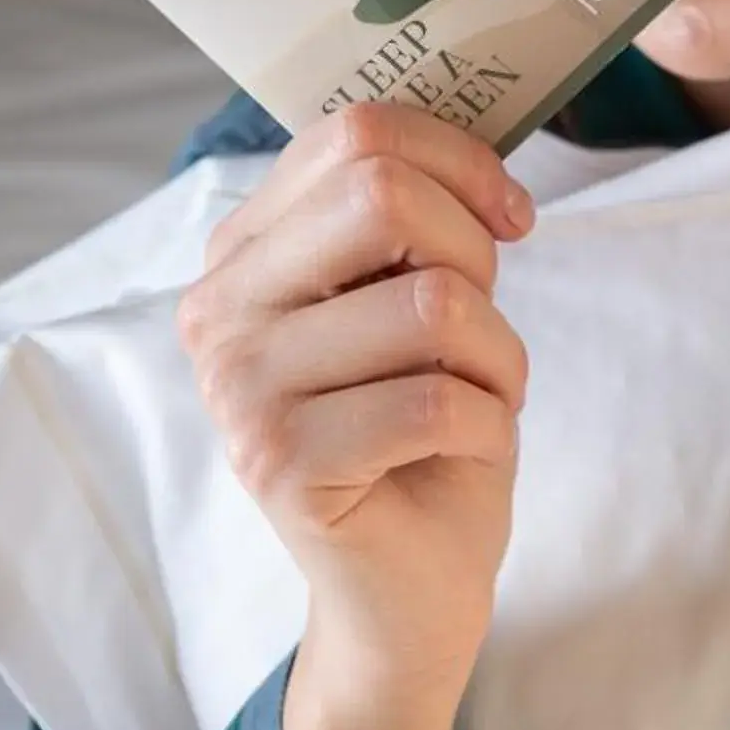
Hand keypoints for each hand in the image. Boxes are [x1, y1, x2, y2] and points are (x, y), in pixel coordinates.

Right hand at [177, 103, 536, 729]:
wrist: (406, 594)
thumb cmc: (424, 431)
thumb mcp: (414, 297)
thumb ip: (410, 215)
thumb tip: (472, 142)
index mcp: (242, 252)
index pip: (355, 134)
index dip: (461, 162)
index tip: (511, 220)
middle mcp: (218, 311)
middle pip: (382, 196)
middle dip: (476, 256)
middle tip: (482, 329)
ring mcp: (239, 390)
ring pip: (433, 304)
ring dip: (499, 359)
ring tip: (473, 402)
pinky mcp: (281, 467)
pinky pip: (442, 399)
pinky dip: (490, 423)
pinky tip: (461, 451)